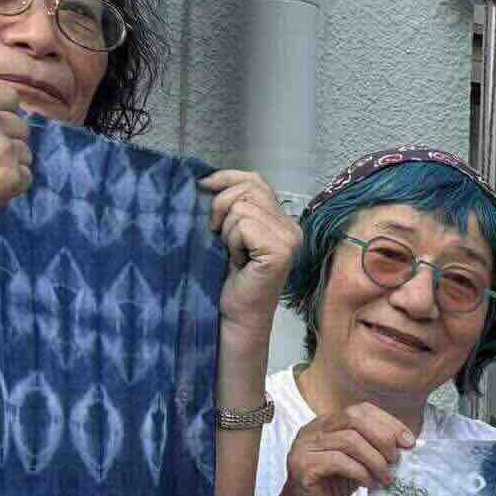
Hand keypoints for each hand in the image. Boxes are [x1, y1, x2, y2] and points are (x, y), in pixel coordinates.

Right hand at [0, 84, 30, 242]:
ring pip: (25, 152)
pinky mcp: (11, 175)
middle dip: (8, 140)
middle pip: (20, 126)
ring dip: (12, 163)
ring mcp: (2, 147)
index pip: (9, 98)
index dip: (4, 114)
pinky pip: (26, 176)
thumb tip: (1, 116)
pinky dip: (13, 184)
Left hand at [206, 169, 294, 366]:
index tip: (202, 188)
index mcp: (281, 220)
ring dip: (227, 231)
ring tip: (233, 254)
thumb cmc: (226, 278)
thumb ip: (228, 204)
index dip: (225, 178)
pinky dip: (232, 242)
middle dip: (221, 208)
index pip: (254, 179)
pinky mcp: (281, 251)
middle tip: (220, 238)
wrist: (234, 316)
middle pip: (247, 188)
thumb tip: (205, 180)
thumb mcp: (226, 232)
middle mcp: (292, 227)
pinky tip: (238, 261)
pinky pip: (244, 225)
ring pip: (242, 207)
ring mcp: (290, 239)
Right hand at [262, 400, 413, 495]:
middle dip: (383, 437)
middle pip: (354, 418)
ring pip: (349, 440)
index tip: (409, 442)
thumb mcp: (359, 462)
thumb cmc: (333, 486)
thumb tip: (407, 443)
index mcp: (327, 422)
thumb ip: (375, 448)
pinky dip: (360, 472)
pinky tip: (367, 484)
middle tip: (396, 460)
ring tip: (385, 477)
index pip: (361, 410)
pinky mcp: (303, 465)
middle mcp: (314, 429)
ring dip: (375, 459)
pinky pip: (338, 461)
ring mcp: (305, 445)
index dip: (388, 422)